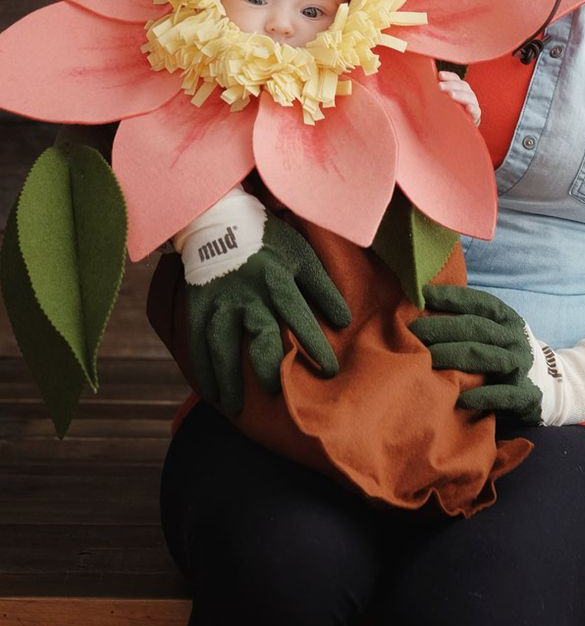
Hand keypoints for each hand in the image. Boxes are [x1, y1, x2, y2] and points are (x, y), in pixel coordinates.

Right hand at [177, 190, 350, 411]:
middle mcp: (247, 294)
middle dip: (268, 368)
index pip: (299, 316)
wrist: (219, 218)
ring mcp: (219, 302)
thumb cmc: (267, 240)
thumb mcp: (300, 254)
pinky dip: (203, 369)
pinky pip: (198, 342)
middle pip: (257, 337)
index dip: (315, 344)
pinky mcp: (198, 306)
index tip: (330, 370)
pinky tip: (210, 392)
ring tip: (235, 407)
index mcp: (276, 278)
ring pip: (222, 346)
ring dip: (228, 378)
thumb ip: (321, 286)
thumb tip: (344, 320)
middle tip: (277, 392)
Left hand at [408, 284, 584, 425]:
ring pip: (486, 357)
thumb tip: (426, 306)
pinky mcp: (527, 395)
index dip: (453, 296)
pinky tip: (460, 398)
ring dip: (454, 357)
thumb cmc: (508, 355)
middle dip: (442, 328)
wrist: (554, 387)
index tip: (424, 295)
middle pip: (476, 328)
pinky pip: (503, 395)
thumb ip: (471, 321)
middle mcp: (515, 338)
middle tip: (414, 332)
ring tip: (427, 360)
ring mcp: (522, 365)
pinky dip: (482, 395)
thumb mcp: (498, 332)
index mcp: (508, 319)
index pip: (480, 302)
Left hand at [437, 71, 480, 125]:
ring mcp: (473, 103)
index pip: (455, 78)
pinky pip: (476, 111)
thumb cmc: (448, 112)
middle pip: (461, 85)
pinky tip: (468, 108)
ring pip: (469, 96)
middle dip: (450, 85)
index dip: (448, 76)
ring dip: (459, 95)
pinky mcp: (476, 115)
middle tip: (440, 87)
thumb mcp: (442, 101)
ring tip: (451, 95)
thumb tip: (423, 86)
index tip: (440, 75)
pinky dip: (473, 108)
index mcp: (459, 88)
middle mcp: (467, 93)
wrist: (461, 127)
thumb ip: (436, 94)